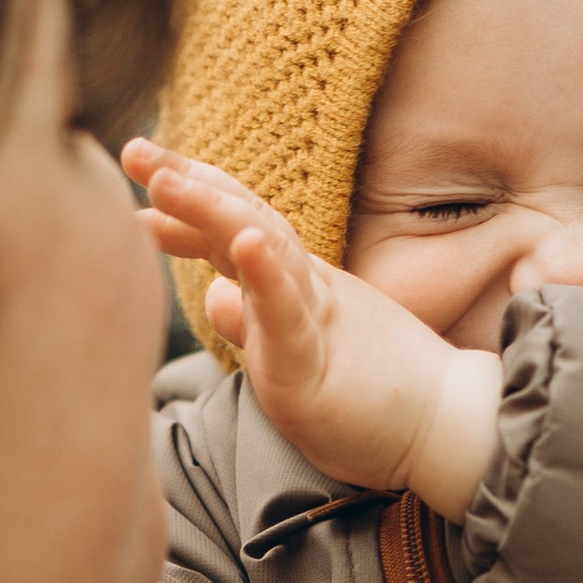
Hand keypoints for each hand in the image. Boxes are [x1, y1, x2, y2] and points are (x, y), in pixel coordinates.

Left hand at [123, 139, 500, 513]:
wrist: (447, 432)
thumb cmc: (375, 401)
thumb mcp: (296, 357)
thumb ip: (255, 323)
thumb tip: (214, 295)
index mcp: (296, 289)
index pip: (237, 230)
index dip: (191, 201)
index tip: (142, 178)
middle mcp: (303, 291)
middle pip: (242, 221)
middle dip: (185, 184)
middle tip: (135, 150)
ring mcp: (313, 321)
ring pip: (262, 253)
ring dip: (212, 212)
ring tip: (166, 181)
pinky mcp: (317, 364)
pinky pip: (289, 315)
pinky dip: (265, 277)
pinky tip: (242, 245)